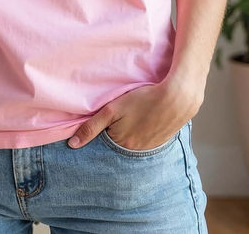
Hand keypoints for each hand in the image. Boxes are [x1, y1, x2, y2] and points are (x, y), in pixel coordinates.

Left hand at [67, 79, 201, 150]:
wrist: (177, 98)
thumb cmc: (142, 100)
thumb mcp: (112, 110)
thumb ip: (91, 127)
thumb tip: (72, 145)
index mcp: (123, 144)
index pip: (104, 144)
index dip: (101, 131)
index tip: (102, 122)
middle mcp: (136, 151)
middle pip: (118, 144)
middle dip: (115, 133)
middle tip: (119, 117)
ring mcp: (151, 147)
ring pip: (133, 142)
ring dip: (129, 132)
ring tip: (132, 117)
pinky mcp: (161, 141)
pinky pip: (146, 140)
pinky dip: (142, 132)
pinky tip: (144, 120)